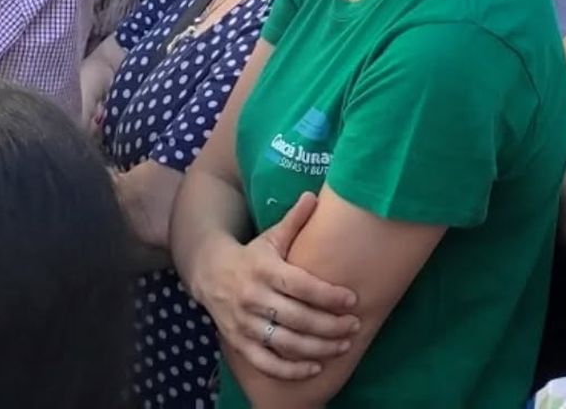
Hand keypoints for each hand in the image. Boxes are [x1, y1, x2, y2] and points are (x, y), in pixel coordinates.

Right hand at [193, 194, 359, 381]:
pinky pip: (265, 363)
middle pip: (296, 317)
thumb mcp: (271, 236)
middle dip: (329, 325)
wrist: (210, 274)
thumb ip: (295, 219)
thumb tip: (314, 195)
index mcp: (265, 269)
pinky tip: (315, 367)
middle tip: (354, 326)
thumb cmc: (252, 255)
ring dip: (316, 348)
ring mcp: (245, 324)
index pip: (300, 285)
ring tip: (343, 346)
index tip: (352, 299)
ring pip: (284, 343)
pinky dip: (290, 370)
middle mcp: (254, 298)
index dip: (327, 294)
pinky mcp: (239, 344)